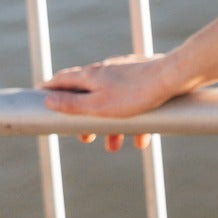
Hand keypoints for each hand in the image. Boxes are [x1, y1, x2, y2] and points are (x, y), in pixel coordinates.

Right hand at [42, 53, 179, 151]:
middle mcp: (107, 71)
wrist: (175, 77)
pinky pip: (135, 105)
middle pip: (89, 96)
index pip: (62, 79)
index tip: (42, 99)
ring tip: (115, 146)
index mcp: (91, 75)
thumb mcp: (98, 105)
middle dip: (86, 119)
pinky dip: (134, 123)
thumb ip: (73, 104)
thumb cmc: (136, 93)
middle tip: (85, 138)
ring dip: (112, 127)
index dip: (50, 90)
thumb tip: (48, 100)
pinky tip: (142, 140)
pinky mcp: (145, 80)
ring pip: (113, 104)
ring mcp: (127, 74)